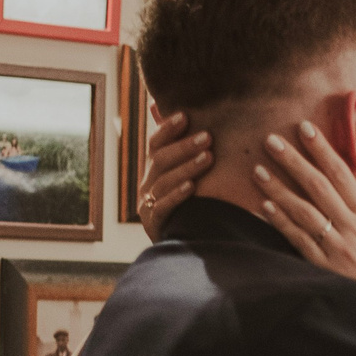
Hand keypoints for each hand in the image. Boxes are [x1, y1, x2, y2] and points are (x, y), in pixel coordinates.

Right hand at [134, 110, 213, 238]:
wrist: (178, 246)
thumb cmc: (185, 205)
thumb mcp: (182, 175)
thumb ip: (179, 147)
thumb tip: (170, 108)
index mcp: (153, 171)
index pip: (155, 144)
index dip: (167, 129)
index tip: (185, 116)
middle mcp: (147, 184)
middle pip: (160, 160)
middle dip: (184, 146)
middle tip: (208, 137)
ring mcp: (148, 205)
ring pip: (164, 182)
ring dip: (187, 168)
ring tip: (208, 157)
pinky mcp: (154, 224)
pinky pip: (163, 207)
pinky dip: (177, 195)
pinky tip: (192, 187)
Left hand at [251, 107, 355, 319]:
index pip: (343, 175)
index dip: (323, 150)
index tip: (306, 129)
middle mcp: (352, 230)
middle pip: (318, 187)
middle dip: (294, 161)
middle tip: (271, 139)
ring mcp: (336, 249)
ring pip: (303, 211)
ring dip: (279, 189)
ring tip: (258, 170)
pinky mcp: (323, 269)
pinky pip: (298, 241)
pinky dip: (280, 223)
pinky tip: (263, 207)